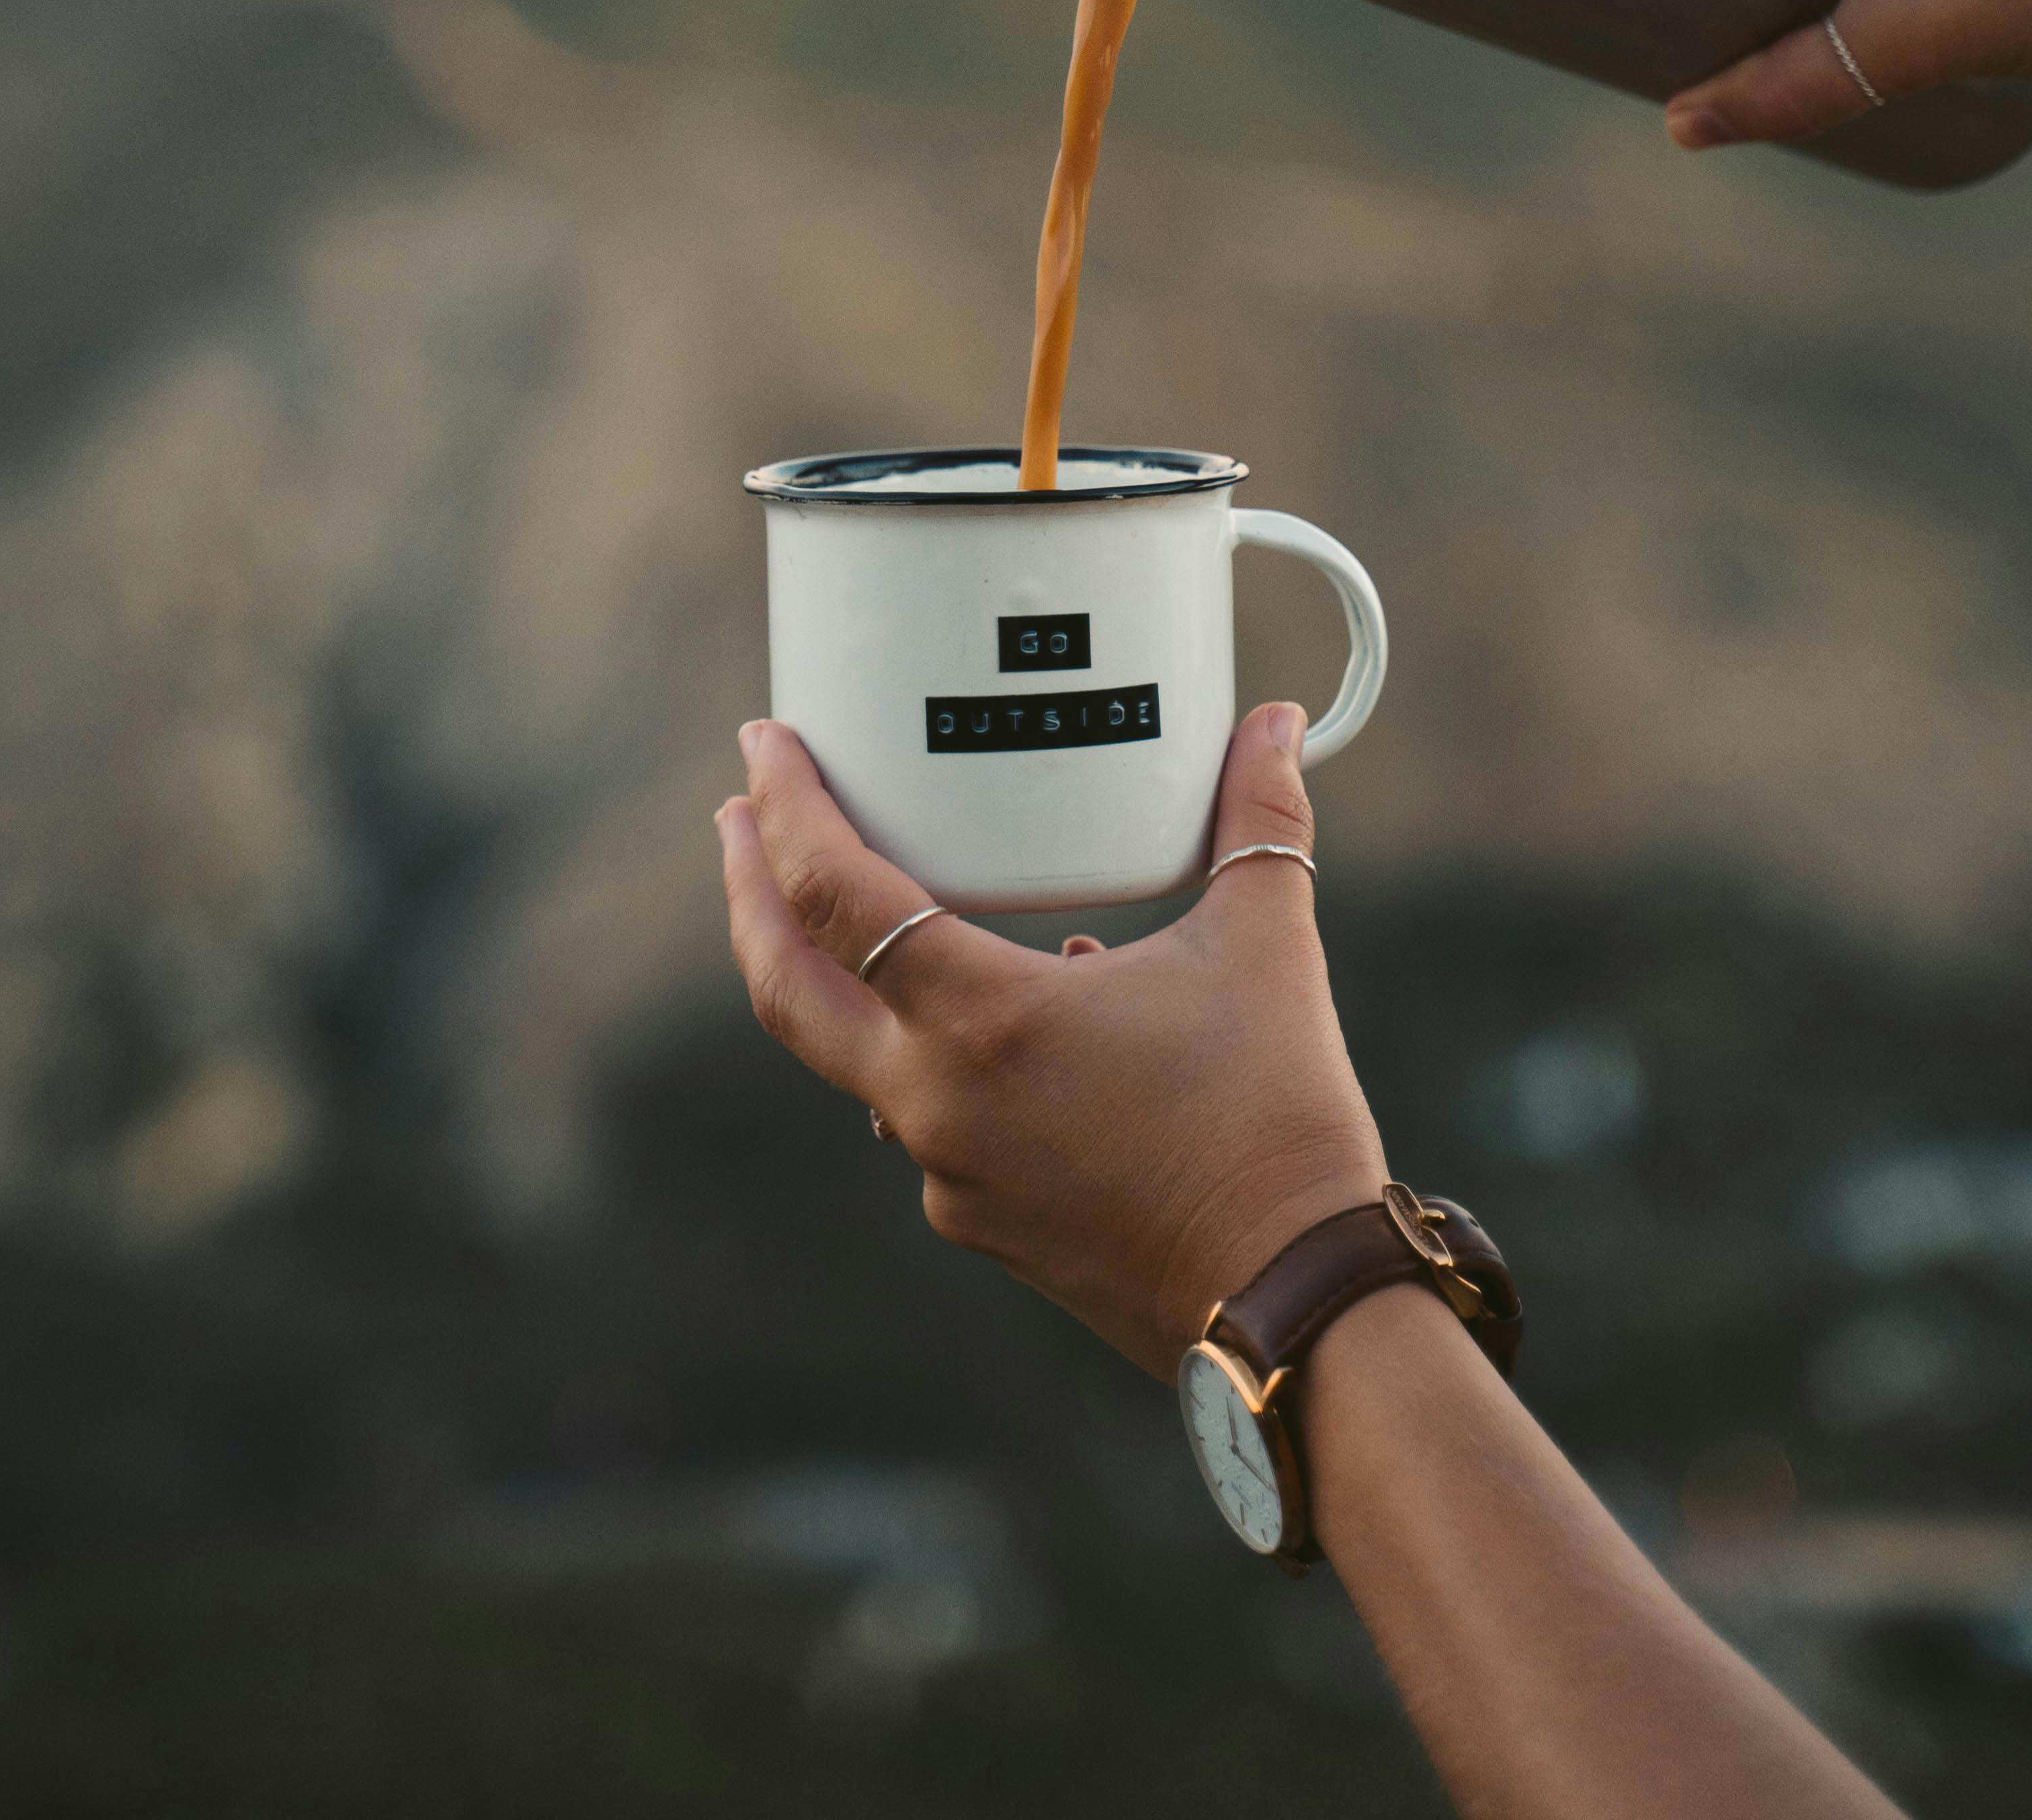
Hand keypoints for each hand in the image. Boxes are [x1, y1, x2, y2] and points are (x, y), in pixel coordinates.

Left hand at [717, 706, 1384, 1376]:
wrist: (1292, 1308)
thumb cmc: (1275, 1123)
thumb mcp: (1265, 947)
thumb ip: (1258, 820)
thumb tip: (1276, 724)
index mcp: (979, 1020)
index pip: (832, 894)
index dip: (787, 807)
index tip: (766, 744)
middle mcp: (934, 1102)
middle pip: (785, 986)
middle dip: (750, 890)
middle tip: (739, 813)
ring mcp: (948, 1173)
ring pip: (854, 1054)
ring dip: (842, 976)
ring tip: (888, 900)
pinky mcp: (981, 1220)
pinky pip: (928, 1113)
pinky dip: (938, 1048)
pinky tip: (1011, 1012)